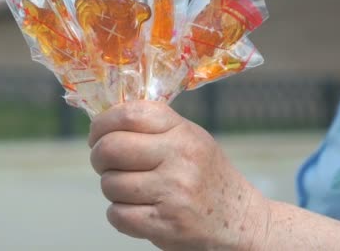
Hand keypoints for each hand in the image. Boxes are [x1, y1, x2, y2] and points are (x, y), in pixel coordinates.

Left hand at [88, 101, 269, 249]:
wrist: (242, 222)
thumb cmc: (207, 176)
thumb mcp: (190, 138)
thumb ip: (153, 126)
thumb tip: (103, 121)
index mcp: (183, 132)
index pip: (129, 114)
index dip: (102, 123)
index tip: (97, 134)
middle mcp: (180, 158)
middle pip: (110, 148)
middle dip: (98, 157)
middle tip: (105, 163)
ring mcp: (173, 192)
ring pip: (110, 183)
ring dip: (111, 188)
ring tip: (131, 189)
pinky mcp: (166, 224)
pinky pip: (117, 215)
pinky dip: (119, 214)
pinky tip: (136, 210)